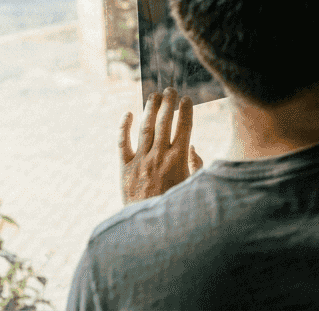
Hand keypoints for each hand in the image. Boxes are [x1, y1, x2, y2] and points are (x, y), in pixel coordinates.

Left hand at [119, 88, 203, 203]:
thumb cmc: (175, 205)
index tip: (187, 99)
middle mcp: (159, 156)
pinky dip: (123, 127)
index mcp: (179, 160)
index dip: (186, 111)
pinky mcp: (124, 168)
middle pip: (165, 122)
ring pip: (145, 128)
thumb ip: (196, 165)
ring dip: (150, 109)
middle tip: (170, 90)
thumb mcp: (193, 186)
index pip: (184, 127)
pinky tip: (127, 114)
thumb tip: (193, 147)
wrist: (150, 229)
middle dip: (168, 104)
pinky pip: (122, 143)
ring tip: (154, 96)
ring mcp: (141, 161)